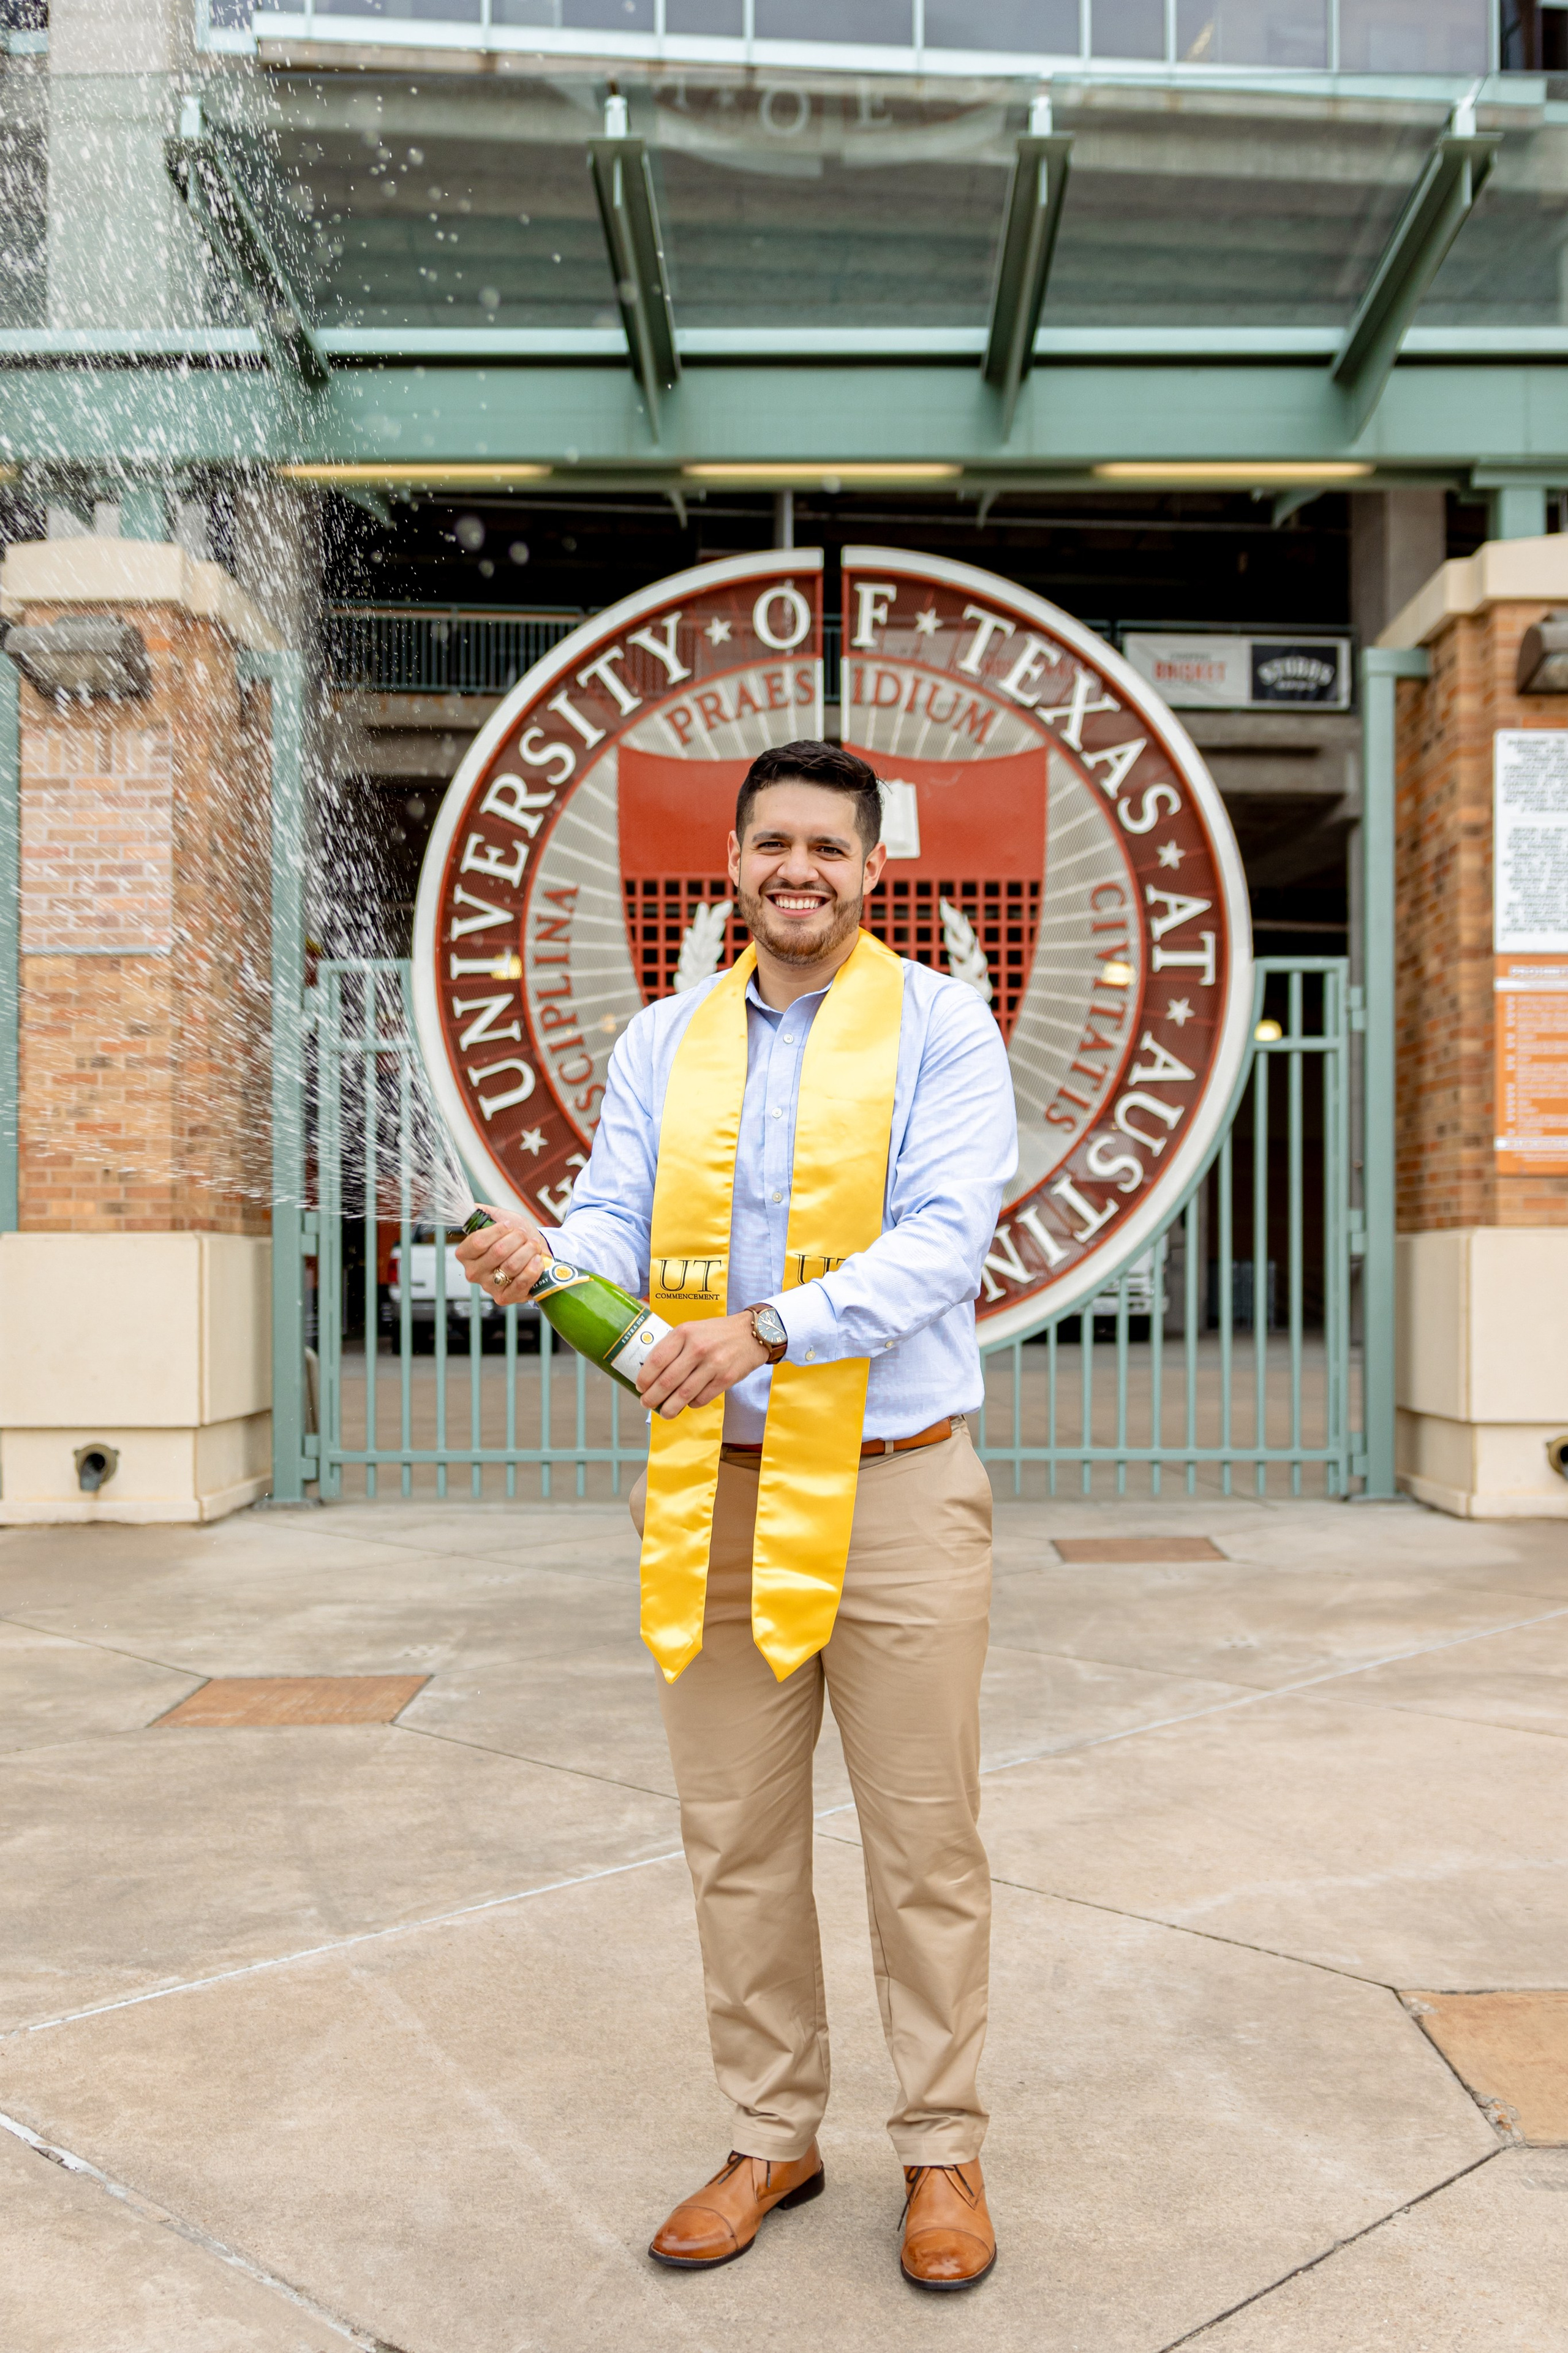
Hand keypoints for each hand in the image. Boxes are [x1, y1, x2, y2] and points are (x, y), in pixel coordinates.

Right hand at [453, 1205, 548, 1305]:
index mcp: (466, 1254)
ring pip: (512, 1265)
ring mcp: (490, 1287)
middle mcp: (474, 1272)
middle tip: (524, 1236)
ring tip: (533, 1246)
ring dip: (528, 1251)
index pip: (477, 1241)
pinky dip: (534, 1268)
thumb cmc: (514, 1238)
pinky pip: (522, 1282)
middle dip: (517, 1239)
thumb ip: (481, 1212)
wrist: (534, 1254)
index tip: (509, 1225)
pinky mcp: (507, 1297)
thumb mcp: (498, 1219)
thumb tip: (466, 1206)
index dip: (498, 1230)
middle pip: (498, 1251)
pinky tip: (537, 1260)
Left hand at [637, 1312, 768, 1417]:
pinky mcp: (726, 1378)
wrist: (752, 1333)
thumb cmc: (716, 1333)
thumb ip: (673, 1347)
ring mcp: (713, 1364)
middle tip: (646, 1403)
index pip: (657, 1360)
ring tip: (664, 1412)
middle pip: (667, 1381)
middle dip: (652, 1397)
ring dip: (669, 1408)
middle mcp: (698, 1348)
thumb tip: (650, 1373)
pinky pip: (702, 1399)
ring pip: (683, 1394)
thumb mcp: (691, 1329)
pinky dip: (691, 1404)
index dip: (645, 1378)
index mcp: (684, 1333)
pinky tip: (688, 1403)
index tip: (640, 1387)